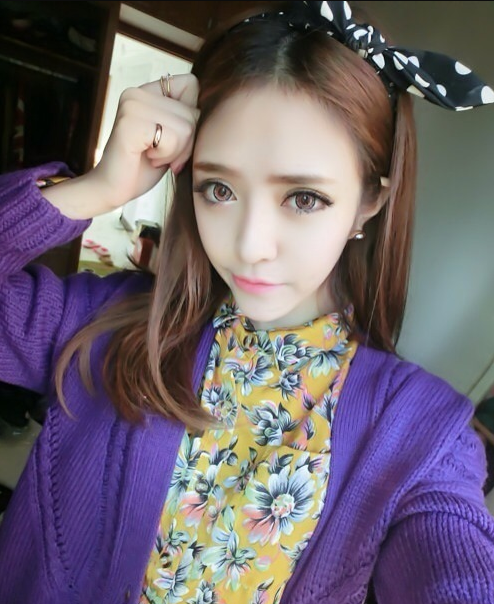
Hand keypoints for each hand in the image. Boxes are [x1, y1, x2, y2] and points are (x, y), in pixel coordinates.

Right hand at [44, 74, 198, 218]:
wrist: (113, 189)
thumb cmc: (143, 167)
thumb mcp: (172, 137)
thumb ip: (186, 118)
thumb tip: (214, 108)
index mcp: (148, 91)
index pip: (191, 85)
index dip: (190, 118)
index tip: (170, 137)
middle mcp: (138, 92)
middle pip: (193, 112)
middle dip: (185, 143)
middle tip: (161, 154)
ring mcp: (132, 104)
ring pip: (186, 127)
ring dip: (175, 152)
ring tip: (153, 156)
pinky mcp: (130, 123)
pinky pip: (173, 138)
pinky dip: (166, 156)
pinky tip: (148, 158)